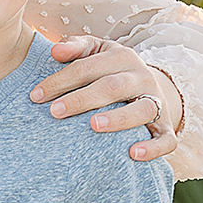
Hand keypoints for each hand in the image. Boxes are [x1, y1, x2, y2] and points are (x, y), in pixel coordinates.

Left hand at [31, 39, 182, 163]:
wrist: (146, 87)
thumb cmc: (107, 71)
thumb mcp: (93, 52)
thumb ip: (74, 48)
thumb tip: (54, 51)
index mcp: (122, 57)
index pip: (88, 67)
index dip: (61, 81)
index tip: (36, 96)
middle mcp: (142, 77)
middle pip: (113, 87)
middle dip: (82, 99)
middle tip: (55, 112)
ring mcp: (157, 102)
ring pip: (142, 109)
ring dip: (118, 118)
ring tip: (93, 125)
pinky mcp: (165, 127)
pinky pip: (166, 139)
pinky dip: (153, 147)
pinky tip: (132, 153)